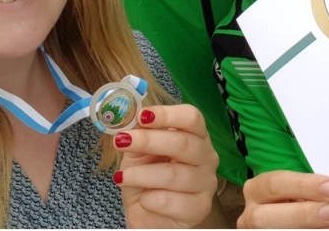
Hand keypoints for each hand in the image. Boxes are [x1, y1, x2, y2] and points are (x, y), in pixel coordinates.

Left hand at [114, 105, 218, 228]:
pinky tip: (144, 199)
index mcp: (195, 136)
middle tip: (121, 141)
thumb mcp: (138, 153)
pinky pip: (170, 201)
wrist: (148, 215)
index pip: (191, 117)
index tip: (142, 116)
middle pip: (184, 142)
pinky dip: (149, 199)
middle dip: (149, 141)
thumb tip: (131, 122)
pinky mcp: (199, 208)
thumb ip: (138, 136)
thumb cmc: (146, 179)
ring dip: (141, 175)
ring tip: (123, 178)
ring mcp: (206, 183)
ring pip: (174, 174)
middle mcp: (207, 156)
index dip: (167, 114)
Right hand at [238, 170, 328, 228]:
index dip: (304, 185)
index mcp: (257, 189)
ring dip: (312, 230)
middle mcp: (252, 214)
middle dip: (305, 214)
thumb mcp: (296, 190)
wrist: (291, 217)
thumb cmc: (295, 200)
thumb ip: (308, 188)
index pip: (275, 183)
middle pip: (271, 215)